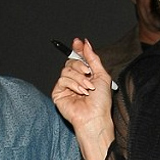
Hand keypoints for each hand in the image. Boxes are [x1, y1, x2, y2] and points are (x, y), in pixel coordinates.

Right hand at [52, 37, 114, 159]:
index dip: (77, 49)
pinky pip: (62, 80)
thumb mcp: (102, 75)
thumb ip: (93, 59)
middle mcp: (75, 80)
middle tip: (88, 73)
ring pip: (66, 69)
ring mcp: (66, 87)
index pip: (78, 58)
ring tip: (87, 89)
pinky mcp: (58, 93)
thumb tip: (86, 43)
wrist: (95, 117)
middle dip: (80, 65)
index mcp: (85, 76)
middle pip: (70, 61)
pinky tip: (80, 93)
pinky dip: (73, 85)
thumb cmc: (101, 102)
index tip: (78, 42)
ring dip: (79, 78)